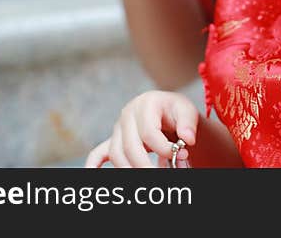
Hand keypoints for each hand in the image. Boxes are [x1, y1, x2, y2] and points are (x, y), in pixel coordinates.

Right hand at [84, 91, 198, 167]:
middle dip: (144, 165)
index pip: (149, 132)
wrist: (167, 110)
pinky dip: (94, 165)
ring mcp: (118, 128)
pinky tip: (91, 173)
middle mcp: (127, 114)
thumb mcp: (187, 110)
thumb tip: (187, 140)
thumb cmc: (176, 111)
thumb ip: (188, 123)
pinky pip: (98, 153)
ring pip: (117, 154)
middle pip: (130, 146)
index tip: (179, 154)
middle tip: (161, 175)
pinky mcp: (113, 140)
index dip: (163, 148)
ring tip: (149, 176)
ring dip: (130, 169)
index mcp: (145, 103)